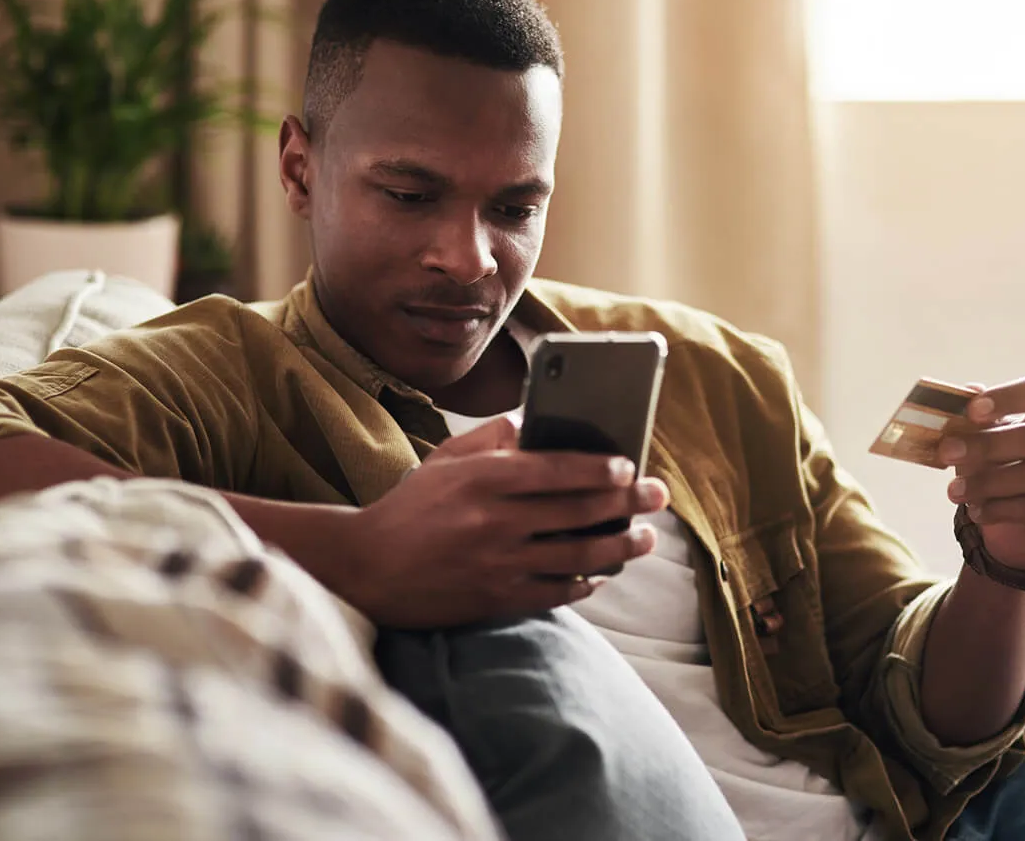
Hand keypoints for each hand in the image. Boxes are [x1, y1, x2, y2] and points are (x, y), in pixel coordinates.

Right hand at [342, 413, 666, 627]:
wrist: (367, 570)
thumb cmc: (410, 508)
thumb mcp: (444, 461)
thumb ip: (491, 439)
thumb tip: (538, 424)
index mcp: (482, 481)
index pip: (555, 470)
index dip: (599, 468)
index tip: (629, 465)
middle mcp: (494, 522)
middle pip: (578, 511)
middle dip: (626, 503)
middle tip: (657, 496)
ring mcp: (498, 565)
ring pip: (577, 555)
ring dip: (619, 546)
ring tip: (643, 538)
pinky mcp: (497, 600)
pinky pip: (556, 593)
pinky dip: (585, 582)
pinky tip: (601, 573)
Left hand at [942, 377, 1024, 570]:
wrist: (1021, 522)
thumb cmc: (1006, 464)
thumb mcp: (988, 435)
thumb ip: (979, 415)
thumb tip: (966, 392)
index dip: (1008, 398)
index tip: (971, 411)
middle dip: (987, 446)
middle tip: (947, 452)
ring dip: (990, 483)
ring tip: (955, 490)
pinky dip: (1004, 510)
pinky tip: (978, 511)